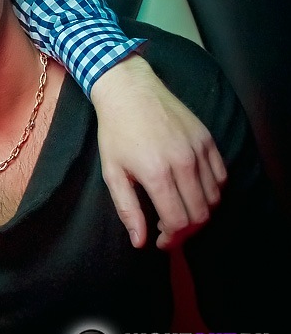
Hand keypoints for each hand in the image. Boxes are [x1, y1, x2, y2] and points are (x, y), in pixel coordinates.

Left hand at [90, 54, 225, 249]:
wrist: (130, 91)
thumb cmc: (115, 132)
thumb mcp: (112, 172)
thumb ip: (127, 209)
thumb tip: (140, 242)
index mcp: (157, 173)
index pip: (179, 221)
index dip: (172, 239)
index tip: (160, 241)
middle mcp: (183, 163)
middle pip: (201, 214)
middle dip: (186, 230)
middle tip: (168, 229)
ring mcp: (200, 150)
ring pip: (215, 198)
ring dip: (200, 212)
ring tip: (179, 210)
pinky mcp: (208, 140)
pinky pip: (222, 177)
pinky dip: (212, 192)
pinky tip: (192, 191)